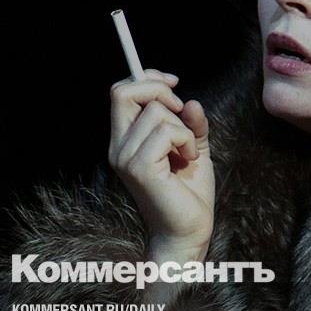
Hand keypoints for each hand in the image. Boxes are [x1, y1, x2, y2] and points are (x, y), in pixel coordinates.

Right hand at [108, 69, 213, 261]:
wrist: (189, 232)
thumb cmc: (189, 193)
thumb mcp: (192, 146)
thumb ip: (190, 122)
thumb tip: (189, 101)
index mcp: (124, 140)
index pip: (120, 93)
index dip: (146, 78)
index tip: (172, 82)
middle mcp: (118, 147)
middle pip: (123, 92)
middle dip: (159, 90)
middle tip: (181, 111)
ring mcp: (125, 158)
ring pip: (155, 112)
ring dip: (182, 127)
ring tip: (188, 151)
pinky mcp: (140, 168)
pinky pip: (167, 132)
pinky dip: (186, 140)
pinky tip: (188, 159)